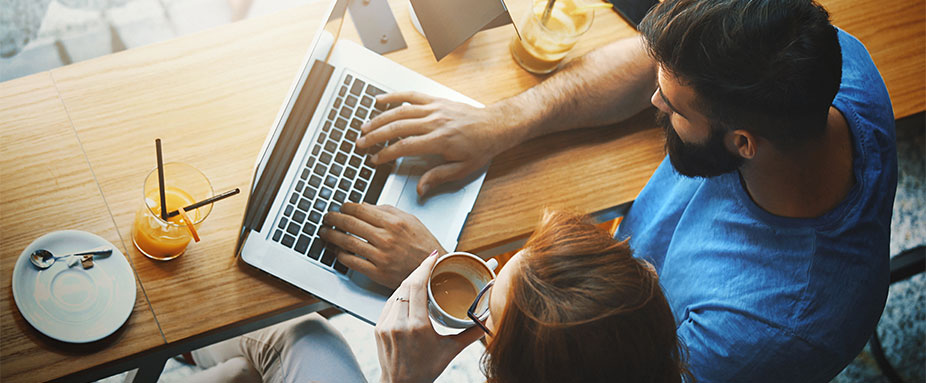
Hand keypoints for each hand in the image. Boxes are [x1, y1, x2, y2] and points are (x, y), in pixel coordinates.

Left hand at [319, 202, 445, 287]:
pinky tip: (337, 251)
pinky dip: (341, 256)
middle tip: (327, 218)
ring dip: (332, 237)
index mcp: (394, 222)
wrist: (434, 270)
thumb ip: (387, 210)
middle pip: (351, 224)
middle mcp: (387, 238)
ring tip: (325, 233)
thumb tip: (364, 206)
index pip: (361, 209)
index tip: (340, 207)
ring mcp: (381, 256)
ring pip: (348, 243)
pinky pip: (353, 262)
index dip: (346, 207)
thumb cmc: (423, 244)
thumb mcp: (410, 220)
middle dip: (334, 219)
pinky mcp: (378, 272)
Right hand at [357, 91, 513, 195]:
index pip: (405, 146)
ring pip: (400, 111)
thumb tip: (420, 189)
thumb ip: (438, 177)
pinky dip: (394, 97)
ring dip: (379, 119)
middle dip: (375, 136)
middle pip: (397, 127)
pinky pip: (411, 95)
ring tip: (364, 127)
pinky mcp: (436, 100)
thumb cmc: (480, 148)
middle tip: (360, 144)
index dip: (387, 153)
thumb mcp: (462, 169)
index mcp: (440, 140)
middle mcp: (435, 121)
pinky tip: (379, 100)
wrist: (495, 125)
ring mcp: (435, 108)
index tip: (375, 159)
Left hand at [375, 252, 484, 382]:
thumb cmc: (425, 370)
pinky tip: (409, 293)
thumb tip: (489, 318)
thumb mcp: (451, 351)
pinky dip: (400, 295)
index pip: (417, 286)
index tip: (433, 257)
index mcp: (417, 327)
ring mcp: (385, 324)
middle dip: (419, 271)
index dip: (424, 267)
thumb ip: (471, 333)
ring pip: (396, 292)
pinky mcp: (378, 327)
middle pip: (406, 285)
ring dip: (409, 282)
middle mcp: (398, 323)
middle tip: (431, 263)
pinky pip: (389, 303)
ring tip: (422, 277)